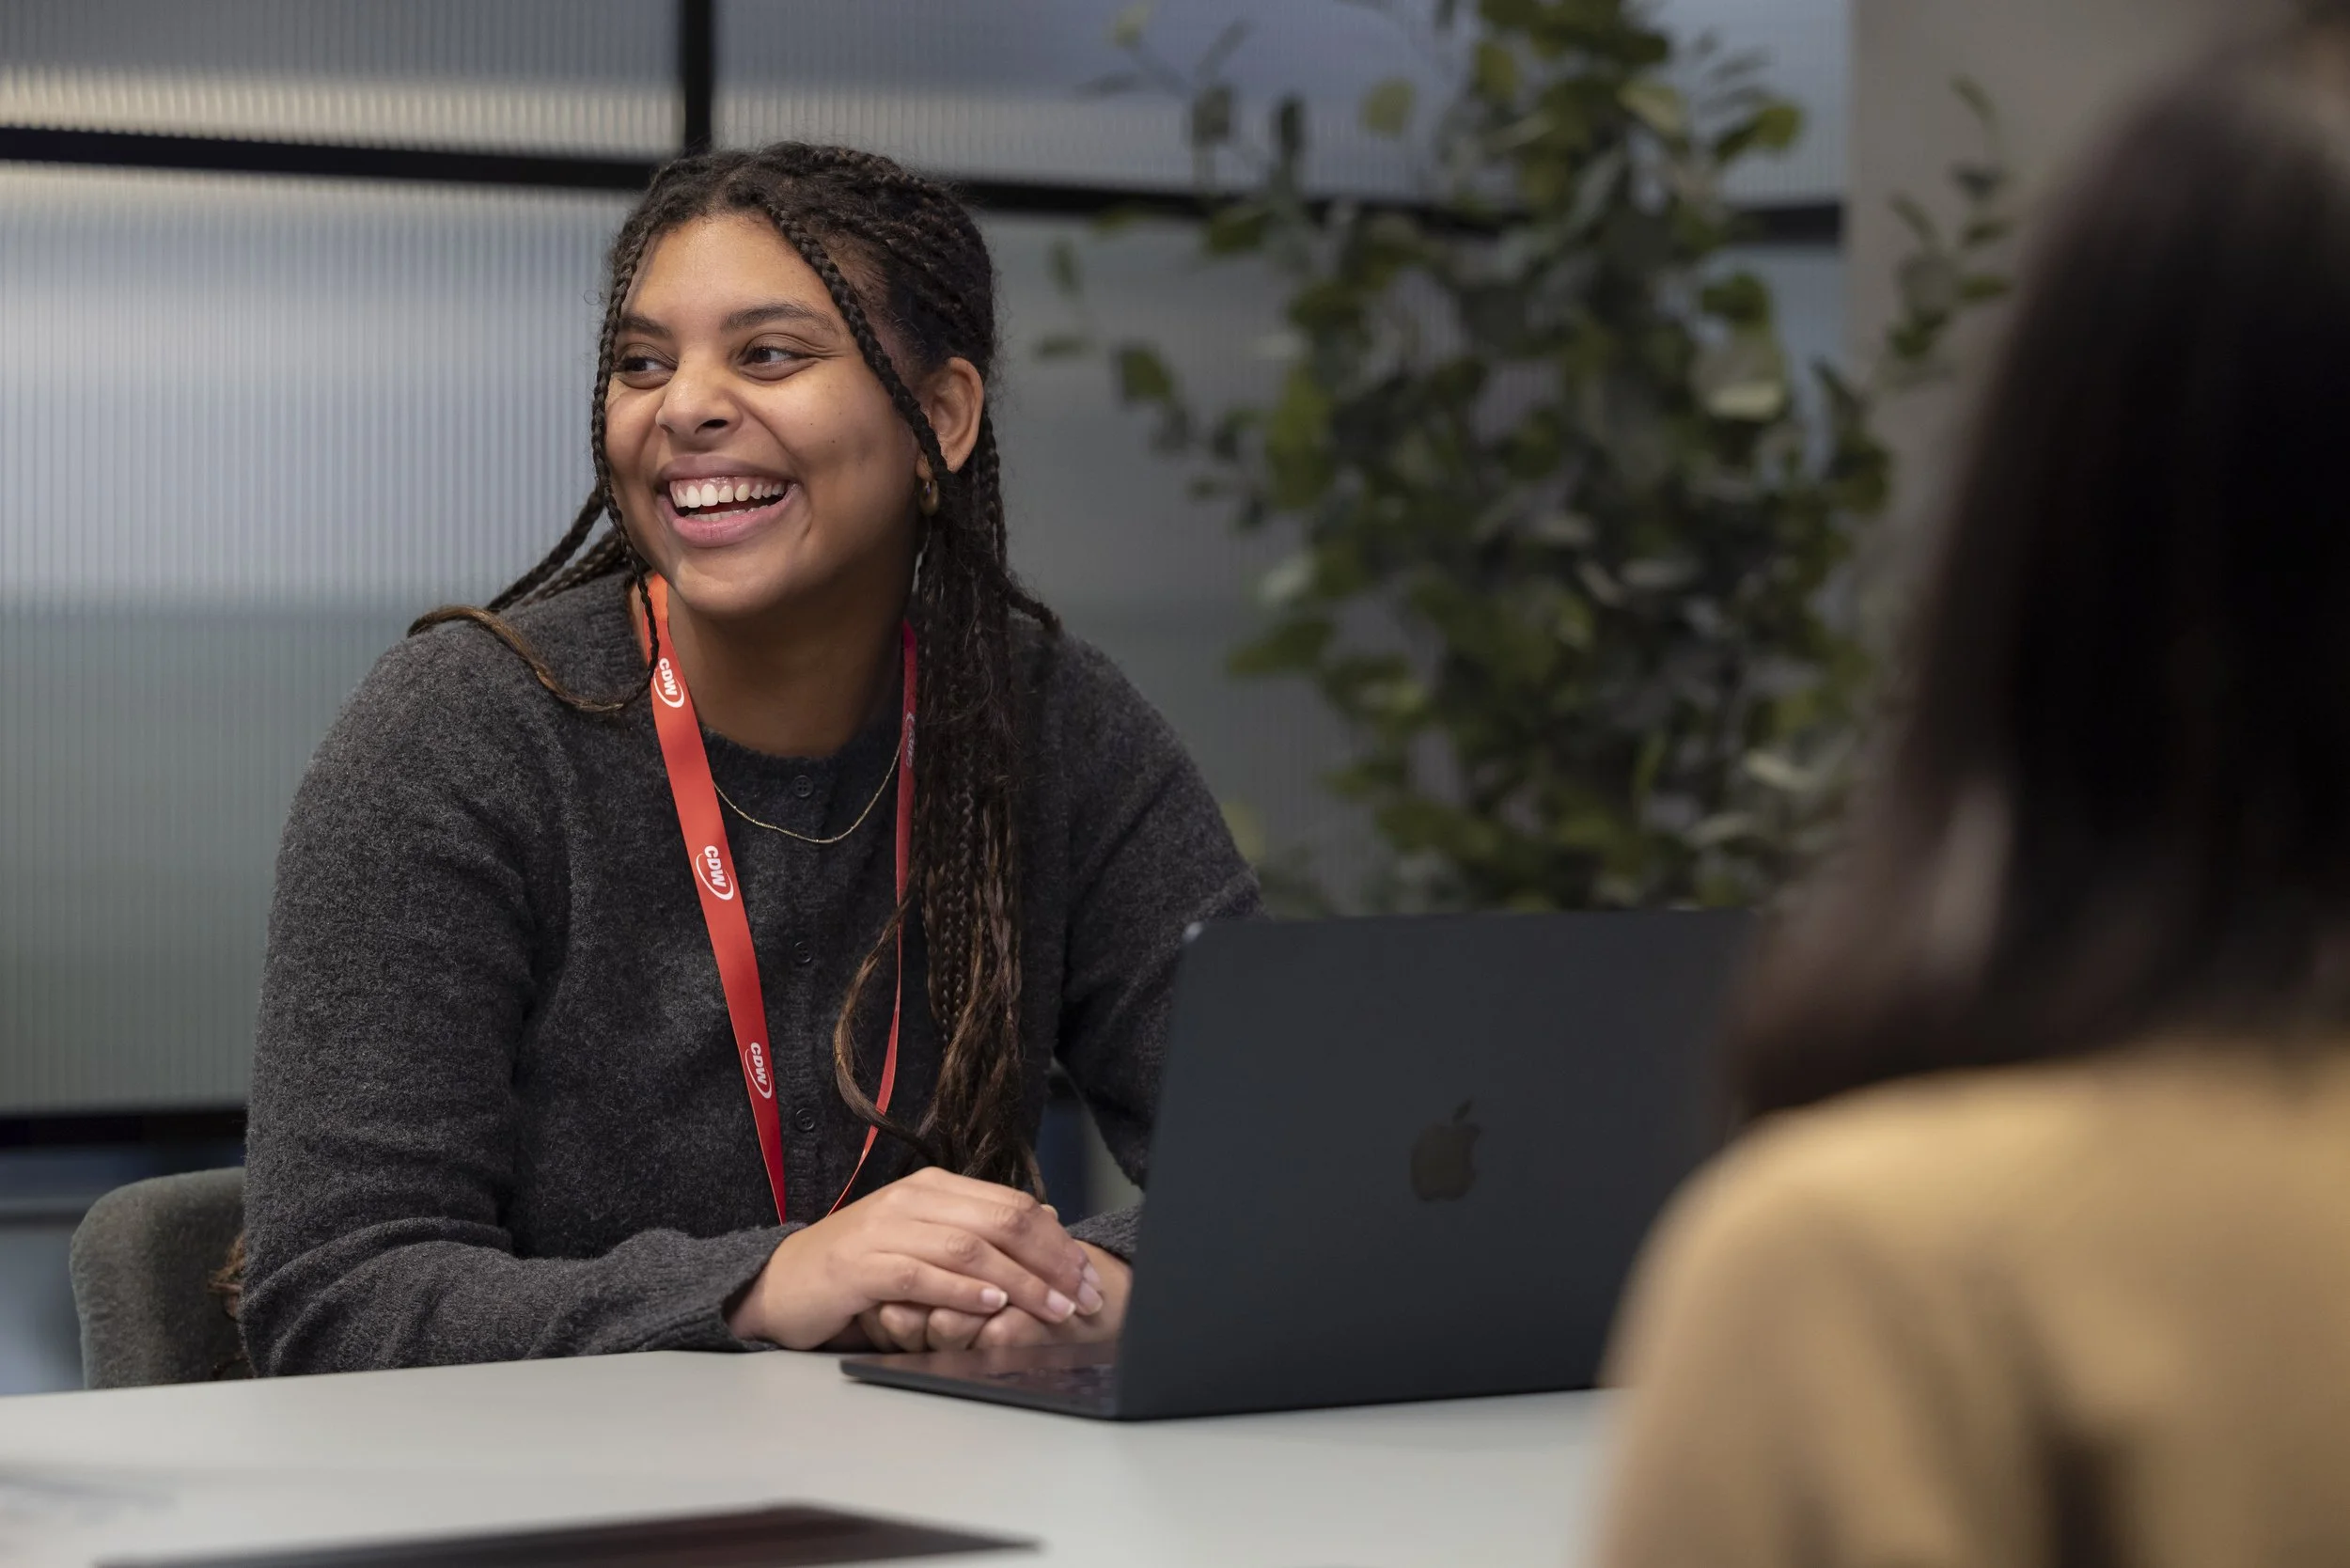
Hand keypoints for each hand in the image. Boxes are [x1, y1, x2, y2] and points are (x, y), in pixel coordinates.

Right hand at [725, 1169, 1102, 1350]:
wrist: (784, 1282)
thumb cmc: (861, 1267)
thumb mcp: (925, 1239)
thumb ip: (978, 1229)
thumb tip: (1048, 1219)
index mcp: (933, 1189)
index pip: (1012, 1205)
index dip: (1058, 1241)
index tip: (1089, 1276)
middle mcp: (912, 1200)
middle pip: (1000, 1222)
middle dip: (1052, 1262)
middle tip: (1084, 1297)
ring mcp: (884, 1230)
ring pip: (968, 1248)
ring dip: (1021, 1282)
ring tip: (1054, 1308)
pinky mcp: (860, 1266)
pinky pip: (921, 1274)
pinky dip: (962, 1291)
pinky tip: (992, 1305)